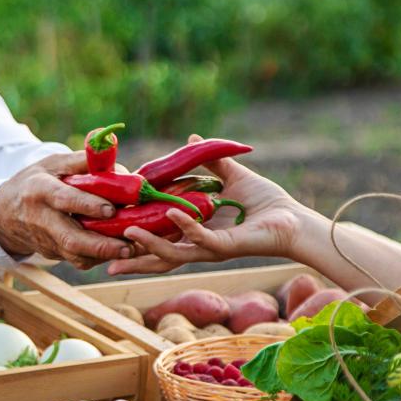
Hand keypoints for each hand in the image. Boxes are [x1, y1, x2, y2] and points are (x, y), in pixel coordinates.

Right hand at [0, 152, 131, 268]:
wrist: (4, 213)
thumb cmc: (36, 182)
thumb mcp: (53, 164)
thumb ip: (83, 162)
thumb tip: (119, 168)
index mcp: (40, 190)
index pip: (63, 199)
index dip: (87, 205)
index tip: (111, 209)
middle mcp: (41, 218)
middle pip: (70, 238)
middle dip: (100, 245)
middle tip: (127, 246)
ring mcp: (47, 240)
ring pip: (76, 255)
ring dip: (104, 255)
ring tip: (129, 250)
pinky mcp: (53, 254)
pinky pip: (78, 259)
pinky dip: (99, 258)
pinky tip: (117, 250)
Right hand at [107, 135, 300, 274]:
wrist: (292, 219)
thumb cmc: (265, 203)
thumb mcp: (231, 177)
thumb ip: (209, 162)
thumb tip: (190, 141)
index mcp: (196, 232)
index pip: (160, 240)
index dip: (137, 239)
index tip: (113, 231)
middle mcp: (199, 245)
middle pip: (159, 257)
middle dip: (134, 260)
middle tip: (107, 260)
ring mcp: (211, 248)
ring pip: (173, 253)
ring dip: (150, 242)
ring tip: (129, 229)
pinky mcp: (227, 247)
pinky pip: (201, 239)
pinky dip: (185, 226)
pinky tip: (173, 211)